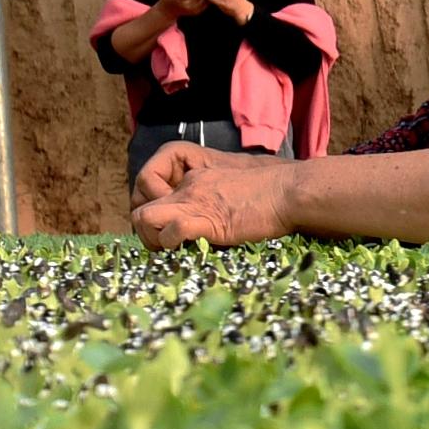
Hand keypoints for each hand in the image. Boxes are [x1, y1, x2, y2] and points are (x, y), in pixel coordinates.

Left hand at [134, 143, 297, 250]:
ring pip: (143, 217)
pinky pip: (171, 229)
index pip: (152, 193)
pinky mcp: (206, 220)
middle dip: (144, 231)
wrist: (289, 191)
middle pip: (139, 207)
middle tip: (163, 246)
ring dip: (150, 239)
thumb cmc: (272, 194)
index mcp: (194, 179)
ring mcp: (194, 203)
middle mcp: (187, 188)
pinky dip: (170, 244)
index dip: (152, 216)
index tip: (166, 232)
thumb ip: (216, 198)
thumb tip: (210, 222)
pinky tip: (185, 249)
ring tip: (170, 249)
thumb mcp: (234, 189)